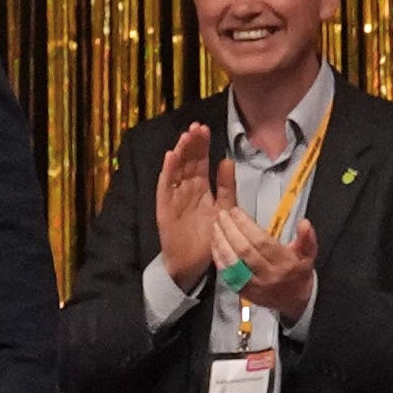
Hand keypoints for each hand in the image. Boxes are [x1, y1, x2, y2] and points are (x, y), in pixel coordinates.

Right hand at [152, 122, 218, 288]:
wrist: (194, 265)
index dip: (202, 146)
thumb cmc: (210, 239)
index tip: (205, 129)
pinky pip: (165, 187)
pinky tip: (170, 157)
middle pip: (187, 162)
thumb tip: (228, 160)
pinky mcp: (165, 208)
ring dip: (180, 153)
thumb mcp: (224, 210)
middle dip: (191, 144)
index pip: (200, 162)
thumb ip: (227, 187)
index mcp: (201, 189)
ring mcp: (174, 198)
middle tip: (196, 127)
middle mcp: (186, 190)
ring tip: (185, 137)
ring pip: (176, 170)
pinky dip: (167, 172)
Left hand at [211, 206, 318, 319]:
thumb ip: (307, 238)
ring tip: (216, 226)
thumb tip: (304, 223)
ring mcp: (253, 285)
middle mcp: (268, 275)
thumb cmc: (299, 273)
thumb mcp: (308, 254)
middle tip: (222, 214)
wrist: (295, 301)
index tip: (236, 212)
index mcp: (284, 264)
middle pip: (245, 251)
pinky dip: (219, 258)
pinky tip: (215, 244)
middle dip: (231, 230)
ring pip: (233, 262)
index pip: (262, 242)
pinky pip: (227, 273)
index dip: (246, 225)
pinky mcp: (243, 291)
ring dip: (221, 242)